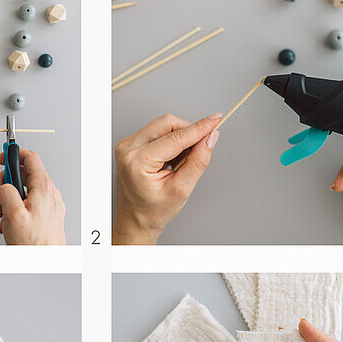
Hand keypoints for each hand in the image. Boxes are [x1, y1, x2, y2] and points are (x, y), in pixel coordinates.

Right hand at [0, 149, 66, 243]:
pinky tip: (11, 219)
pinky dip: (18, 206)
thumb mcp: (13, 214)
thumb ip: (6, 192)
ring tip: (3, 213)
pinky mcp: (48, 213)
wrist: (46, 262)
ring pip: (26, 189)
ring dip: (10, 197)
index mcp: (43, 188)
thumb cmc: (34, 244)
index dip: (13, 154)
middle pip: (25, 173)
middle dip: (7, 181)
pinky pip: (31, 202)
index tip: (1, 158)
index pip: (30, 157)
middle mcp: (50, 193)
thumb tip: (4, 185)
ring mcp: (50, 203)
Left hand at [113, 113, 221, 243]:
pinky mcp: (130, 145)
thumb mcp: (181, 190)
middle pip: (167, 124)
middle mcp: (128, 150)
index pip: (175, 138)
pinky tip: (169, 161)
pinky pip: (156, 132)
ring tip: (178, 164)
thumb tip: (210, 138)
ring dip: (179, 139)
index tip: (216, 120)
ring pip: (162, 126)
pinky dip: (169, 142)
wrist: (134, 221)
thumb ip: (198, 161)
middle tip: (198, 150)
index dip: (199, 128)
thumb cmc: (152, 212)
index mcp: (137, 162)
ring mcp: (126, 146)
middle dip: (188, 133)